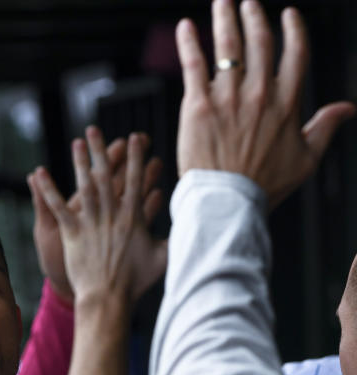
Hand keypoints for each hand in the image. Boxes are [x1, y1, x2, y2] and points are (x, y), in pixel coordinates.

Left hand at [36, 127, 166, 306]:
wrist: (109, 299)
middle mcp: (112, 215)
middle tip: (97, 129)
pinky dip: (48, 189)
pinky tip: (39, 172)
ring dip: (80, 162)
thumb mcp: (163, 258)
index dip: (136, 157)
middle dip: (103, 150)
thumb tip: (196, 227)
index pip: (136, 180)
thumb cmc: (136, 282)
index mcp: (134, 218)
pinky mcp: (72, 233)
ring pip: (85, 185)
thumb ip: (175, 238)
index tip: (136, 137)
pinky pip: (58, 207)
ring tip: (77, 141)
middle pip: (108, 175)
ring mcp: (91, 223)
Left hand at [176, 0, 354, 206]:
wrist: (227, 203)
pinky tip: (185, 27)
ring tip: (222, 2)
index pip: (295, 54)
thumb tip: (349, 108)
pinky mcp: (197, 106)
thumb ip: (325, 127)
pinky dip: (189, 43)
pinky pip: (193, 65)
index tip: (287, 14)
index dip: (293, 30)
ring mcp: (227, 98)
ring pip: (227, 47)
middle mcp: (259, 94)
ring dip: (224, 19)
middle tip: (246, 2)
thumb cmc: (265, 186)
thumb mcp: (306, 159)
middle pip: (259, 42)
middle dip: (253, 16)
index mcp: (287, 103)